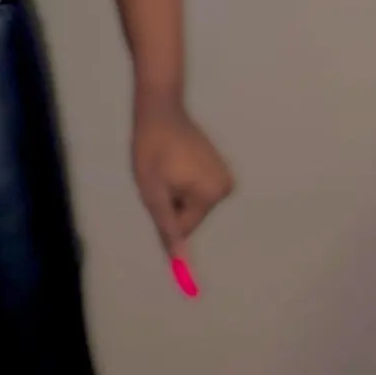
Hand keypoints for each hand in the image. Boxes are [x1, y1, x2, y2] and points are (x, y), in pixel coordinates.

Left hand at [132, 100, 233, 257]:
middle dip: (171, 202)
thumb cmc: (151, 150)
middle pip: (190, 216)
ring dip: (175, 192)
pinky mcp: (219, 168)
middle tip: (159, 175)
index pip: (183, 227)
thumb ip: (168, 229)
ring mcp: (224, 176)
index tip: (156, 185)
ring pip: (192, 203)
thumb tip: (180, 264)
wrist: (159, 110)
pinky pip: (196, 189)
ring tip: (166, 167)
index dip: (163, 210)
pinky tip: (174, 161)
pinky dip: (182, 182)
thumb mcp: (152, 192)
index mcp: (211, 195)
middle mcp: (225, 188)